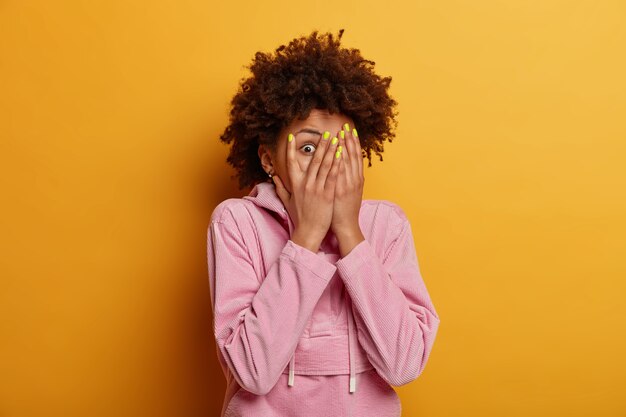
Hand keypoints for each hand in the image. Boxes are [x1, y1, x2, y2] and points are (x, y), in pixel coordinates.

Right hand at [273, 130, 342, 251]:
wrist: (308, 232)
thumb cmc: (299, 217)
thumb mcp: (288, 201)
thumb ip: (280, 188)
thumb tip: (273, 177)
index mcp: (295, 184)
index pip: (291, 163)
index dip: (291, 149)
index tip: (291, 136)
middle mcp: (305, 184)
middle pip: (313, 160)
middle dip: (320, 145)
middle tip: (325, 132)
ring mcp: (316, 189)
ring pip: (324, 165)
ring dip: (330, 150)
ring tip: (335, 138)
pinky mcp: (327, 195)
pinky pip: (332, 176)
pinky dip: (336, 164)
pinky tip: (341, 154)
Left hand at [330, 124, 364, 239]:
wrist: (346, 226)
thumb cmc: (345, 210)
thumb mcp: (350, 192)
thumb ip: (348, 179)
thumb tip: (344, 167)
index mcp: (357, 179)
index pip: (356, 156)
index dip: (354, 142)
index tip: (350, 130)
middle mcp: (355, 180)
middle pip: (353, 155)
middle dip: (349, 139)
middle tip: (346, 125)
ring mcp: (348, 185)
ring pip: (348, 161)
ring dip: (344, 146)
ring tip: (341, 132)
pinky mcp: (340, 190)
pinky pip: (340, 172)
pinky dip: (340, 160)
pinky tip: (337, 150)